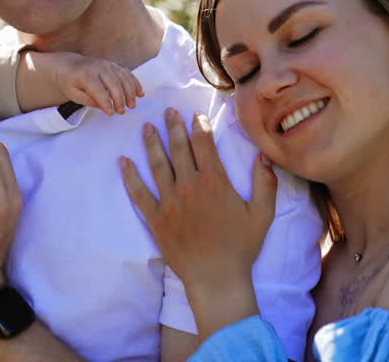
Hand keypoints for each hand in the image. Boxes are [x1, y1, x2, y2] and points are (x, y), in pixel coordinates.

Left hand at [57, 54, 143, 114]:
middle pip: (114, 82)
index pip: (98, 90)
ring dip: (130, 92)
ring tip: (132, 105)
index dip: (106, 102)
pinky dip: (135, 83)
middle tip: (122, 111)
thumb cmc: (70, 82)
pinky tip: (140, 93)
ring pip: (123, 77)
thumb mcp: (72, 93)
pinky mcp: (114, 65)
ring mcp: (108, 64)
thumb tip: (102, 105)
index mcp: (86, 74)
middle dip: (120, 98)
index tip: (111, 113)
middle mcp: (98, 67)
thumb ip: (87, 100)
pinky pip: (127, 73)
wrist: (70, 65)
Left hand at [120, 108, 276, 297]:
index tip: (196, 116)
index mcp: (215, 182)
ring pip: (158, 165)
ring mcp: (169, 202)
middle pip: (179, 149)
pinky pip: (139, 193)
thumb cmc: (241, 247)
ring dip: (152, 144)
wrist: (216, 278)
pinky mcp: (155, 218)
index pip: (205, 145)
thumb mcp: (262, 214)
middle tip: (168, 111)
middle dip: (174, 127)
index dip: (200, 127)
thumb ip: (265, 183)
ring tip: (147, 127)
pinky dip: (130, 176)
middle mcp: (189, 186)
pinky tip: (123, 161)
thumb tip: (264, 155)